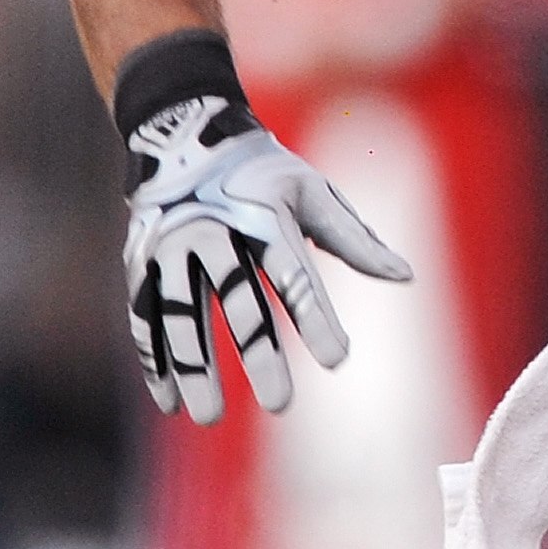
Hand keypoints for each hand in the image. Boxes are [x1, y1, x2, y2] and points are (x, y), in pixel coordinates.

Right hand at [123, 97, 411, 424]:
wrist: (183, 132)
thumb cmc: (265, 171)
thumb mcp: (314, 192)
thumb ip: (355, 239)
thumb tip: (406, 276)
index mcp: (264, 217)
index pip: (294, 275)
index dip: (316, 318)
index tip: (337, 360)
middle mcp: (214, 232)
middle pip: (236, 299)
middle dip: (257, 352)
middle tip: (280, 404)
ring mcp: (171, 247)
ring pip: (181, 315)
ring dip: (194, 367)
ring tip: (209, 416)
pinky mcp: (141, 261)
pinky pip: (145, 316)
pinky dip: (154, 359)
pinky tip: (168, 402)